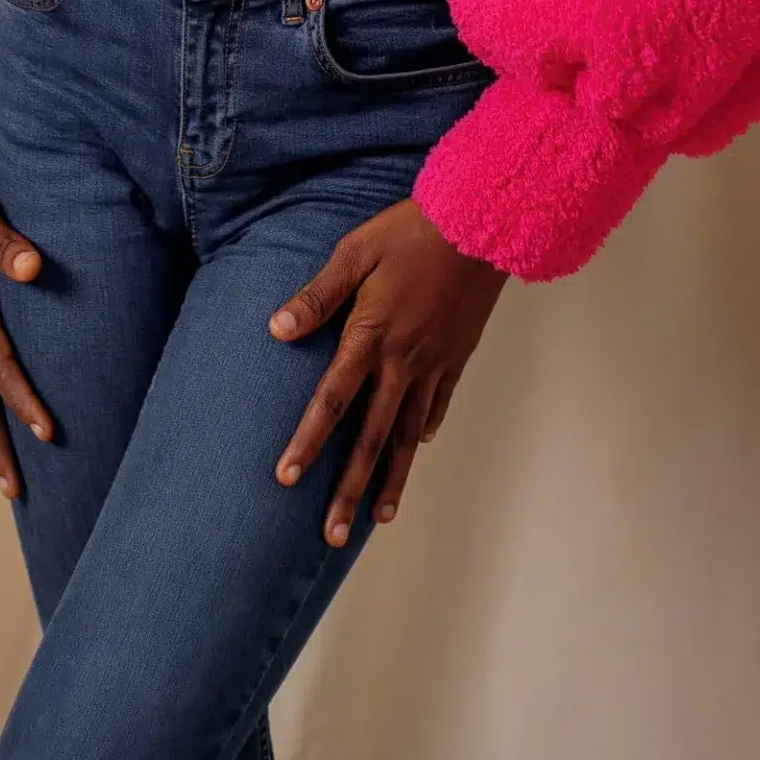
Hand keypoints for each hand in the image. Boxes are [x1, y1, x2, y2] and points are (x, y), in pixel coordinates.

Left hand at [269, 198, 506, 545]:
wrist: (482, 223)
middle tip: (330, 536)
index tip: (286, 479)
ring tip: (378, 519)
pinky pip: (437, 405)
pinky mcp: (457, 356)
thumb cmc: (412, 231)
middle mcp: (402, 362)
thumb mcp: (356, 251)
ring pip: (407, 435)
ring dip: (391, 479)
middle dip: (349, 489)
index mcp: (371, 336)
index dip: (308, 441)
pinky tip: (416, 449)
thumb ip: (318, 295)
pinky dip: (423, 432)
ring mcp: (433, 364)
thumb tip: (277, 329)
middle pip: (371, 438)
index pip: (332, 401)